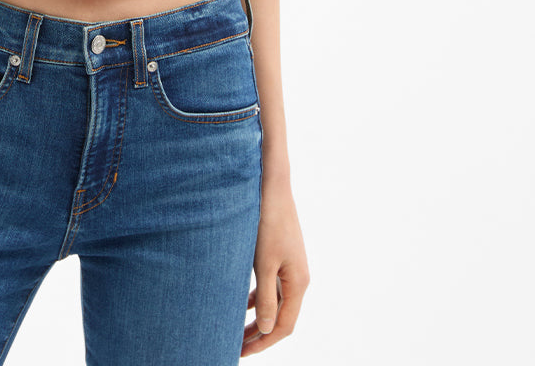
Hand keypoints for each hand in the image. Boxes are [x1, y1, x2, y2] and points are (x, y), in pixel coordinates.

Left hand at [241, 179, 308, 354]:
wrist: (271, 185)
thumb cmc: (267, 221)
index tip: (242, 352)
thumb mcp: (263, 263)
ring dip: (257, 318)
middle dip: (259, 334)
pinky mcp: (281, 255)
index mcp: (298, 282)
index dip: (264, 342)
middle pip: (281, 316)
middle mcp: (298, 277)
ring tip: (237, 331)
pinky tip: (242, 303)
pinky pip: (271, 286)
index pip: (284, 325)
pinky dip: (257, 298)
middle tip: (235, 347)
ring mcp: (290, 266)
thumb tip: (266, 329)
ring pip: (275, 302)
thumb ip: (265, 298)